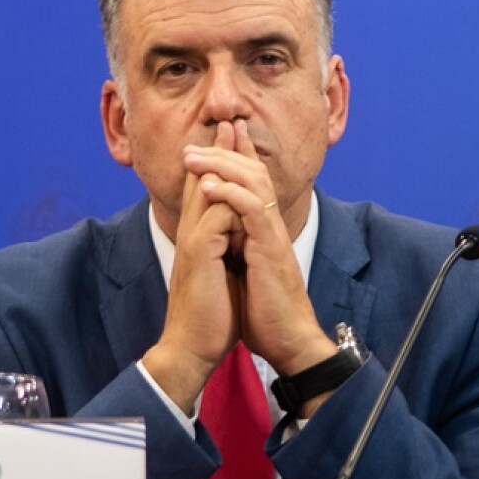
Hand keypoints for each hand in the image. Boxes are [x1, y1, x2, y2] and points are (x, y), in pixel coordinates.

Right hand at [140, 140, 243, 414]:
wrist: (192, 348)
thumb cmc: (210, 318)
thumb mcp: (220, 275)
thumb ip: (224, 251)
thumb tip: (235, 238)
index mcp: (196, 238)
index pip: (202, 191)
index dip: (215, 163)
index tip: (231, 139)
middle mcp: (190, 232)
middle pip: (199, 179)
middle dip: (217, 148)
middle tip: (231, 121)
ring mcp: (193, 240)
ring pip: (206, 187)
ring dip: (223, 158)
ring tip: (235, 132)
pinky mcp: (199, 252)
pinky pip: (216, 211)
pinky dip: (231, 194)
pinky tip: (244, 179)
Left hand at [185, 120, 335, 378]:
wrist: (287, 341)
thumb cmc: (265, 312)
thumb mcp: (244, 271)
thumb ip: (235, 247)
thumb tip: (220, 238)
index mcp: (264, 229)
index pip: (252, 182)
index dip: (236, 156)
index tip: (216, 137)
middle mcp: (271, 226)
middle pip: (253, 173)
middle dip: (224, 152)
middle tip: (193, 145)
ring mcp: (273, 235)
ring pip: (254, 183)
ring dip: (221, 165)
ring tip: (192, 157)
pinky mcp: (271, 249)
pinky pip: (253, 210)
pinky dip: (231, 194)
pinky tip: (209, 187)